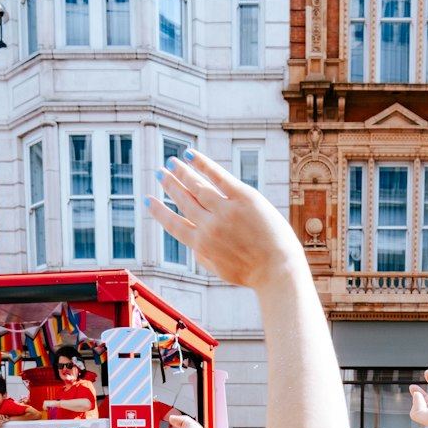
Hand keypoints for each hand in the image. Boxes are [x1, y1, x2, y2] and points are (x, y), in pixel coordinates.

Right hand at [146, 151, 301, 291]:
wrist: (278, 270)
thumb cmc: (252, 273)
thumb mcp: (220, 270)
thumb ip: (203, 256)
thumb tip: (193, 244)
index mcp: (201, 245)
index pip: (174, 224)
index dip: (159, 211)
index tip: (148, 200)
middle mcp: (209, 226)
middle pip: (183, 200)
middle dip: (170, 185)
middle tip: (160, 173)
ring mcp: (226, 211)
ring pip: (197, 186)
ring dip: (182, 172)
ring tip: (172, 162)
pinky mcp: (244, 198)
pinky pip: (218, 176)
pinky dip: (202, 164)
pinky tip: (190, 154)